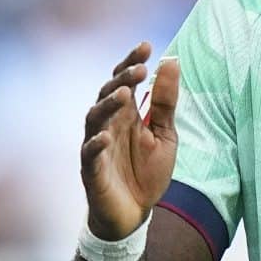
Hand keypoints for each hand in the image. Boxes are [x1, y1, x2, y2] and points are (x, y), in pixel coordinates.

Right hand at [79, 42, 179, 240]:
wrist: (134, 214)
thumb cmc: (146, 172)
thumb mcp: (165, 135)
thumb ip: (165, 102)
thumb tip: (171, 61)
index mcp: (126, 114)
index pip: (125, 80)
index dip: (132, 62)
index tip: (147, 46)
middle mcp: (108, 124)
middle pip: (108, 94)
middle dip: (122, 79)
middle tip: (140, 69)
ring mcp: (97, 146)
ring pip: (94, 118)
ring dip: (108, 105)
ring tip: (125, 94)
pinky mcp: (92, 171)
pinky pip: (89, 154)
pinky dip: (95, 144)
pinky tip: (105, 137)